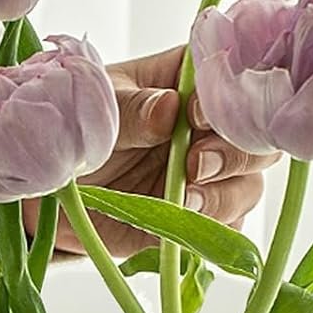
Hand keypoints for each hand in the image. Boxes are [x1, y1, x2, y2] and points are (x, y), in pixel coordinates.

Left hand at [26, 46, 279, 257]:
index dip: (225, 100)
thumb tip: (168, 108)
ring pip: (249, 185)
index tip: (196, 116)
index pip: (231, 83)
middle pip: (256, 137)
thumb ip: (133, 111)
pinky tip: (185, 224)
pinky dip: (213, 228)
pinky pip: (229, 226)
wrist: (55, 191)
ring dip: (223, 195)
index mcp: (188, 83)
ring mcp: (212, 175)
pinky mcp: (202, 216)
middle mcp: (210, 129)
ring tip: (185, 200)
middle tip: (194, 165)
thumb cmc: (80, 135)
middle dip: (234, 153)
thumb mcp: (99, 115)